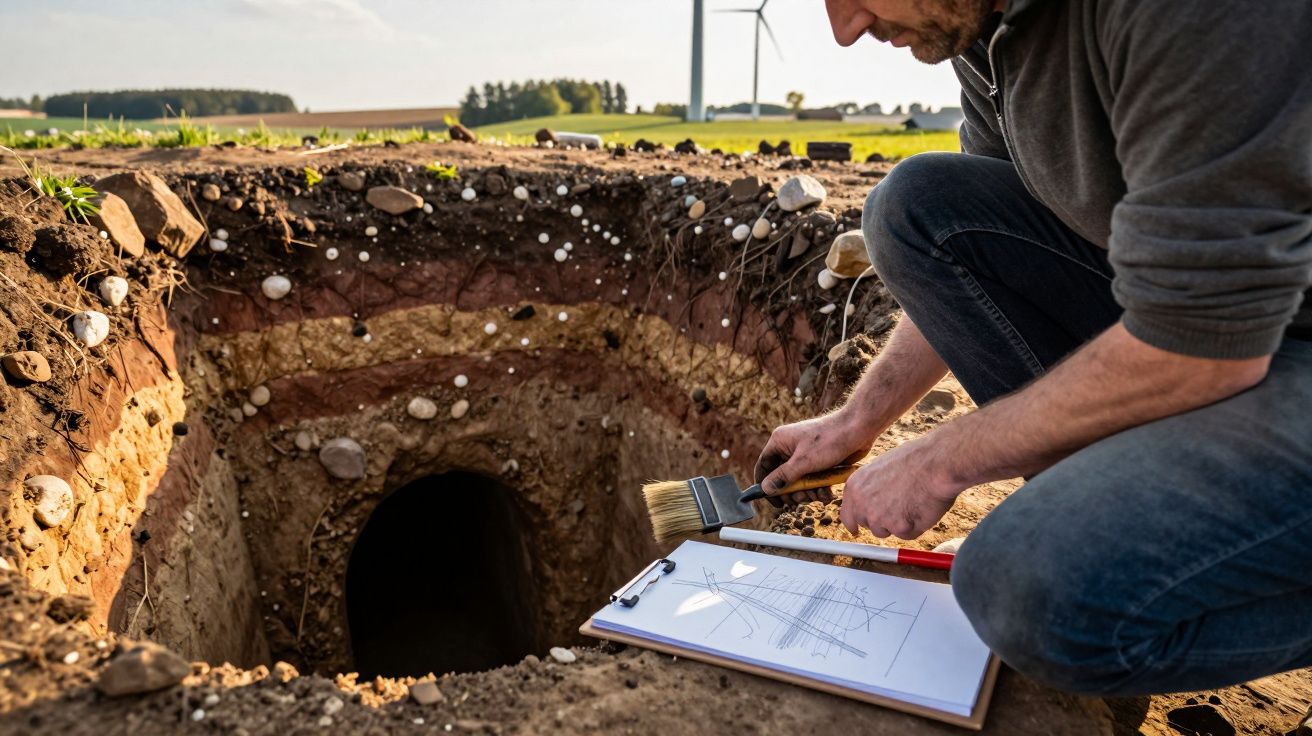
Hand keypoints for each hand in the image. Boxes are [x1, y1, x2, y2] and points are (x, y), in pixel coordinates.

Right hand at [755, 409, 879, 506]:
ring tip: (819, 494)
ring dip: (808, 492)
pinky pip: (813, 480)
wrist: (858, 429)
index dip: (766, 484)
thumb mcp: (803, 462)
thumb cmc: (829, 440)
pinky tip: (828, 492)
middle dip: (792, 492)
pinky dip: (819, 488)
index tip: (774, 501)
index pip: (764, 466)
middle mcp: (790, 448)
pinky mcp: (819, 462)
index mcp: (780, 441)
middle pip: (782, 478)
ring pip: (799, 482)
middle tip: (801, 499)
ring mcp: (805, 455)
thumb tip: (765, 489)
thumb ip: (783, 477)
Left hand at [838, 438, 964, 538]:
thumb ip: (871, 487)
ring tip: (913, 501)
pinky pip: (907, 534)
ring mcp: (879, 518)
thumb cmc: (915, 460)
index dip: (855, 523)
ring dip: (899, 523)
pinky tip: (922, 507)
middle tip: (900, 506)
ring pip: (887, 531)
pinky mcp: (898, 528)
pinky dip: (916, 526)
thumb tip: (872, 501)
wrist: (936, 462)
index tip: (857, 529)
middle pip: (868, 526)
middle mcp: (862, 504)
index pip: (847, 515)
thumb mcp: (881, 468)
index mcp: (855, 486)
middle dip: (882, 521)